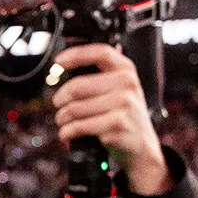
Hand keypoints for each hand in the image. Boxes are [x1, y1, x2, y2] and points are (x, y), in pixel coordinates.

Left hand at [54, 43, 170, 196]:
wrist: (140, 143)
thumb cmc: (121, 114)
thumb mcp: (118, 89)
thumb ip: (98, 76)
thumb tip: (64, 64)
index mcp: (126, 70)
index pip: (100, 53)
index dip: (76, 55)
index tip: (58, 61)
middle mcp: (127, 83)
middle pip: (76, 86)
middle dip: (60, 99)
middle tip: (59, 106)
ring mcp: (124, 104)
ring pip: (73, 109)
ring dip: (62, 118)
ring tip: (65, 121)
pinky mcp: (116, 124)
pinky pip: (77, 126)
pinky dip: (66, 132)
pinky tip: (68, 133)